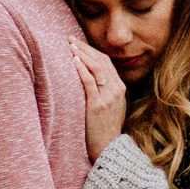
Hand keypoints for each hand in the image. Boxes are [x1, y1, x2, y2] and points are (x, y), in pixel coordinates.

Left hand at [73, 41, 127, 160]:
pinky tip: (73, 61)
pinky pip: (90, 82)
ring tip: (69, 46)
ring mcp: (108, 97)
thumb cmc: (105, 129)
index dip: (92, 51)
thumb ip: (105, 91)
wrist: (109, 148)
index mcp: (120, 88)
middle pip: (101, 61)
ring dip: (82, 54)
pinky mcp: (98, 105)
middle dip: (85, 48)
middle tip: (70, 39)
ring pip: (96, 68)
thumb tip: (90, 77)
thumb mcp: (111, 107)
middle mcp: (116, 89)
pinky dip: (82, 69)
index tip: (78, 43)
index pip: (106, 62)